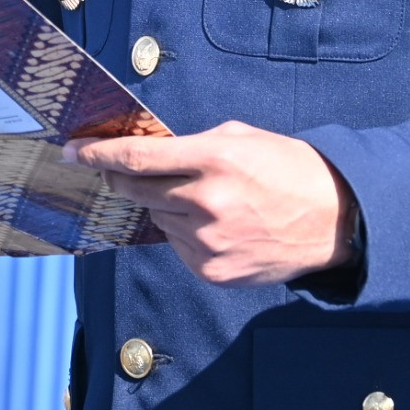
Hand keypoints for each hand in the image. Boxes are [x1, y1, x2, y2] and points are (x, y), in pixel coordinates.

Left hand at [65, 120, 357, 287]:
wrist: (335, 221)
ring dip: (164, 206)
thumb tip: (147, 152)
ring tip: (203, 199)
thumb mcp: (242, 138)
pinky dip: (185, 233)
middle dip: (121, 179)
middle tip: (116, 171)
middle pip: (136, 191)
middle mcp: (207, 202)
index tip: (73, 152)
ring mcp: (209, 242)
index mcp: (215, 159)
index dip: (97, 156)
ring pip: (158, 219)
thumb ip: (193, 145)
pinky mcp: (213, 271)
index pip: (137, 159)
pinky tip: (215, 225)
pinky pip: (178, 247)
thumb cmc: (289, 169)